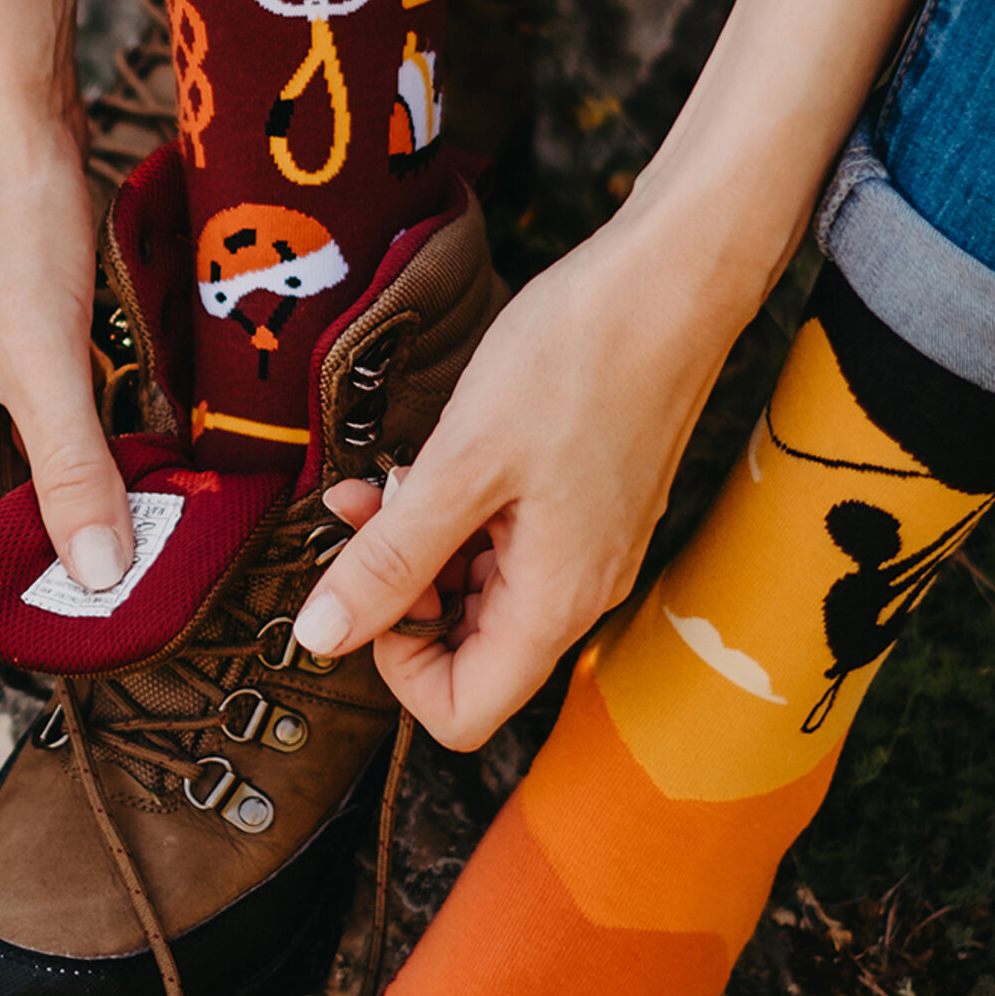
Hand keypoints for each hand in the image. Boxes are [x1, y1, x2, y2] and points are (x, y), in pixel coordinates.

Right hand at [0, 103, 132, 587]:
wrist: (0, 102)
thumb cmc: (4, 223)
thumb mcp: (45, 360)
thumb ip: (74, 471)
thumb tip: (100, 577)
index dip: (35, 589)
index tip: (113, 616)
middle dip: (69, 534)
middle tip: (156, 562)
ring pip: (24, 453)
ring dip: (84, 476)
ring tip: (161, 506)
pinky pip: (38, 404)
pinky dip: (86, 424)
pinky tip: (142, 429)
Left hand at [290, 207, 765, 749]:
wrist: (671, 282)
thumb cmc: (579, 358)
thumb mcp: (460, 462)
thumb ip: (391, 559)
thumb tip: (323, 636)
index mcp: (555, 601)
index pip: (461, 713)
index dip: (395, 666)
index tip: (369, 585)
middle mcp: (579, 591)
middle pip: (468, 655)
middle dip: (399, 592)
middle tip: (365, 514)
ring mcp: (587, 550)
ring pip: (481, 594)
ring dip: (421, 547)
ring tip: (391, 475)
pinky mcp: (585, 508)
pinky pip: (505, 546)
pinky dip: (457, 514)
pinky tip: (433, 459)